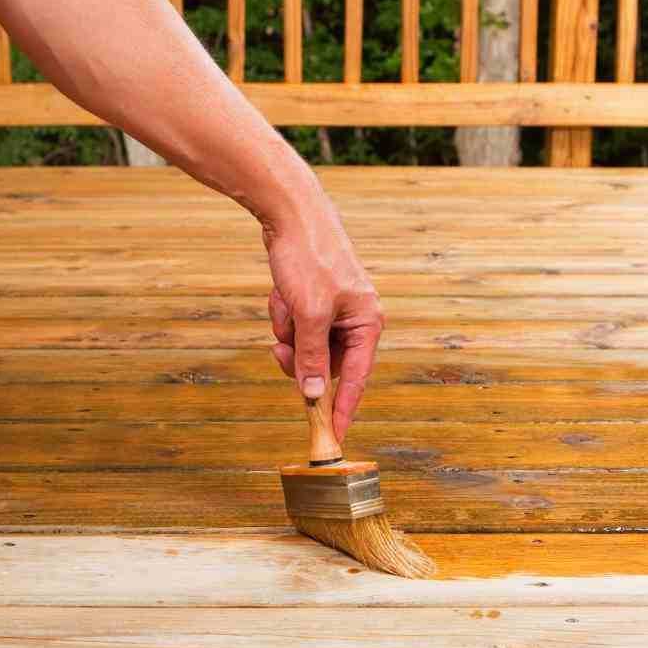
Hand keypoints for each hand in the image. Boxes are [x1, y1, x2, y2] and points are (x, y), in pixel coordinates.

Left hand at [262, 199, 383, 440]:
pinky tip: (280, 292)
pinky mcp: (314, 299)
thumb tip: (313, 396)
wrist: (291, 212)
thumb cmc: (308, 258)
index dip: (344, 408)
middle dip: (299, 356)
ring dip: (287, 331)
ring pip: (305, 345)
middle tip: (280, 349)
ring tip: (283, 302)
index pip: (357, 378)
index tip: (334, 436)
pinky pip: (295, 325)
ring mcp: (334, 309)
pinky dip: (283, 314)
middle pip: (325, 364)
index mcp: (367, 323)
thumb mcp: (308, 314)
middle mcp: (356, 319)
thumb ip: (312, 358)